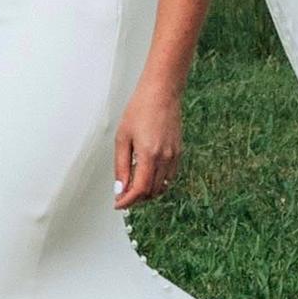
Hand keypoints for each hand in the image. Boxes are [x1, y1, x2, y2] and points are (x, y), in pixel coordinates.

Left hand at [111, 83, 185, 208]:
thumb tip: (120, 188)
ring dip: (147, 192)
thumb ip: (121, 166)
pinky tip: (147, 177)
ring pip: (162, 187)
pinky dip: (158, 183)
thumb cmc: (140, 110)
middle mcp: (164, 158)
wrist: (162, 93)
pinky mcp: (179, 152)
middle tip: (122, 196)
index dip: (128, 201)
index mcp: (149, 155)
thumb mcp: (122, 138)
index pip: (140, 189)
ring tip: (133, 188)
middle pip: (151, 192)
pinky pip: (170, 177)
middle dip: (136, 198)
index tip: (118, 204)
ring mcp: (174, 156)